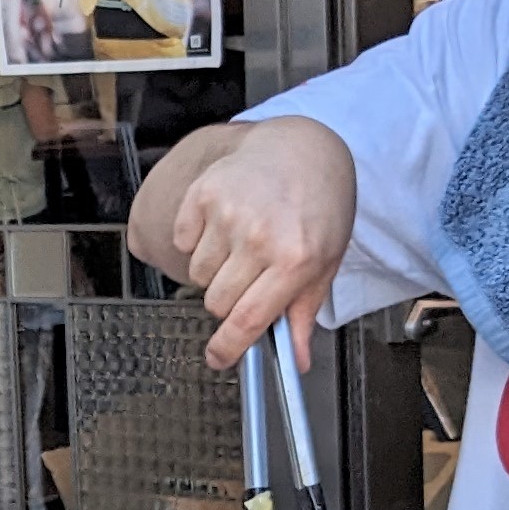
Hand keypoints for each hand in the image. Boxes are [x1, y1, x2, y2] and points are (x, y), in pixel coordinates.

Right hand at [135, 117, 354, 369]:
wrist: (303, 149)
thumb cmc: (319, 207)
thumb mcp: (325, 262)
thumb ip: (304, 312)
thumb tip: (296, 360)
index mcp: (295, 260)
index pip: (247, 320)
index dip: (228, 348)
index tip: (217, 358)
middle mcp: (259, 237)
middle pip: (217, 302)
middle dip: (229, 300)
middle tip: (249, 277)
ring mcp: (227, 213)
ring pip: (198, 274)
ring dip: (215, 269)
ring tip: (241, 242)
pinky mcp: (203, 193)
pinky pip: (184, 241)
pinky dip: (197, 240)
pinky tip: (224, 223)